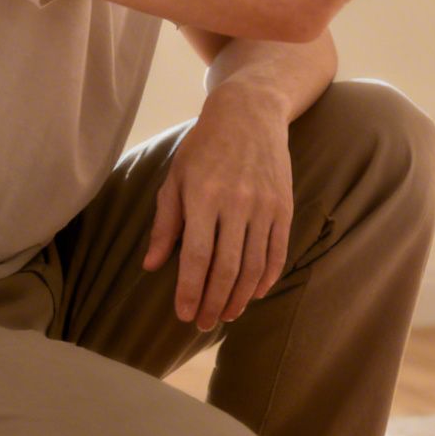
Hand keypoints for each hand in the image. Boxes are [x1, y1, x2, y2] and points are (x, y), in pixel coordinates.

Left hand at [144, 105, 293, 330]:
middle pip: (226, 268)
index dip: (189, 290)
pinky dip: (267, 277)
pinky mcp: (283, 206)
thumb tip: (151, 265)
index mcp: (203, 197)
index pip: (196, 257)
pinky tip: (256, 293)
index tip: (183, 314)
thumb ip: (166, 223)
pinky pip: (277, 251)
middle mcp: (236, 203)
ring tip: (227, 314)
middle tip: (203, 323)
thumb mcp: (176, 178)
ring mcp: (264, 206)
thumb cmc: (204, 146)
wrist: (250, 112)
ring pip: (253, 266)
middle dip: (213, 302)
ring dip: (240, 297)